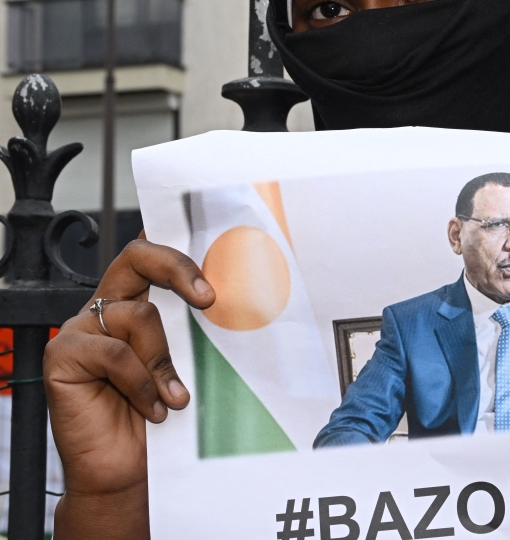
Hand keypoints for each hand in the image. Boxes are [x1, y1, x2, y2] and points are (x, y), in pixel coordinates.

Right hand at [44, 236, 214, 539]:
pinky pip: (114, 352)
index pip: (151, 255)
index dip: (177, 246)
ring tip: (175, 397)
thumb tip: (239, 304)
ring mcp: (81, 329)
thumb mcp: (189, 364)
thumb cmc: (162, 416)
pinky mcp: (63, 355)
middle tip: (209, 299)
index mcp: (136, 302)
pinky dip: (141, 382)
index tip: (215, 264)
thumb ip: (196, 330)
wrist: (127, 469)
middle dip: (177, 268)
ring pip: (139, 314)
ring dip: (164, 359)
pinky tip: (153, 408)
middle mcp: (107, 308)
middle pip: (136, 258)